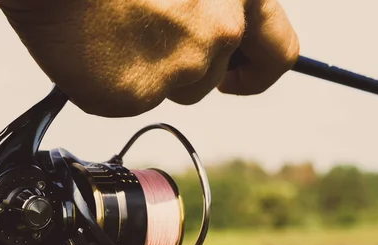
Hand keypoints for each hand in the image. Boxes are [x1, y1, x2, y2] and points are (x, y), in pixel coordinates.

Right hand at [0, 0, 298, 116]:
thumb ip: (215, 4)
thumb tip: (221, 35)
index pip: (279, 53)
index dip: (256, 68)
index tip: (235, 74)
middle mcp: (220, 30)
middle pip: (215, 77)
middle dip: (192, 71)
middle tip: (160, 53)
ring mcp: (180, 66)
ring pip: (177, 90)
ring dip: (154, 72)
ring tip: (118, 34)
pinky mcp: (137, 94)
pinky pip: (134, 101)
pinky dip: (117, 83)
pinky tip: (98, 49)